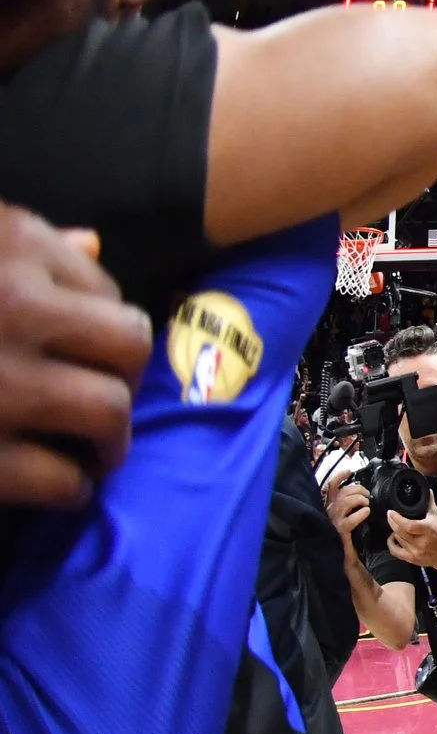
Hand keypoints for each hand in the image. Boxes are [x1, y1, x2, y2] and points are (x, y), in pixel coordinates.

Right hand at [0, 207, 150, 505]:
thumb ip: (22, 247)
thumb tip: (91, 244)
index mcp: (10, 245)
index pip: (104, 288)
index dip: (98, 323)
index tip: (77, 348)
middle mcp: (13, 307)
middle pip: (127, 343)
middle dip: (123, 377)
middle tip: (104, 401)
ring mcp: (1, 384)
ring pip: (107, 411)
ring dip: (108, 440)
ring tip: (93, 452)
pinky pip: (60, 479)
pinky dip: (68, 489)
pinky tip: (58, 484)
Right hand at [324, 466, 371, 545]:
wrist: (345, 560)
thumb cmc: (348, 538)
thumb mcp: (348, 517)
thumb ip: (350, 506)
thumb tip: (363, 494)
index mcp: (330, 507)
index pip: (331, 487)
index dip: (339, 477)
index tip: (349, 471)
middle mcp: (329, 512)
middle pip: (343, 492)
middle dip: (358, 489)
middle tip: (367, 495)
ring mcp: (333, 522)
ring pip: (345, 502)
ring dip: (360, 499)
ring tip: (367, 504)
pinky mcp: (339, 532)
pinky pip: (350, 519)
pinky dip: (360, 513)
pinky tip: (366, 513)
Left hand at [385, 497, 436, 569]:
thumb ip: (430, 503)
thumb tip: (427, 491)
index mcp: (428, 530)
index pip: (408, 525)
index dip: (397, 519)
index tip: (391, 512)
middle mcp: (422, 542)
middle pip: (400, 532)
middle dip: (392, 522)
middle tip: (390, 516)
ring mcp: (416, 552)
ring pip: (398, 539)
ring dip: (395, 531)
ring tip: (397, 526)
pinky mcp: (412, 559)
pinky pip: (395, 551)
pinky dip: (391, 543)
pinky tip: (393, 537)